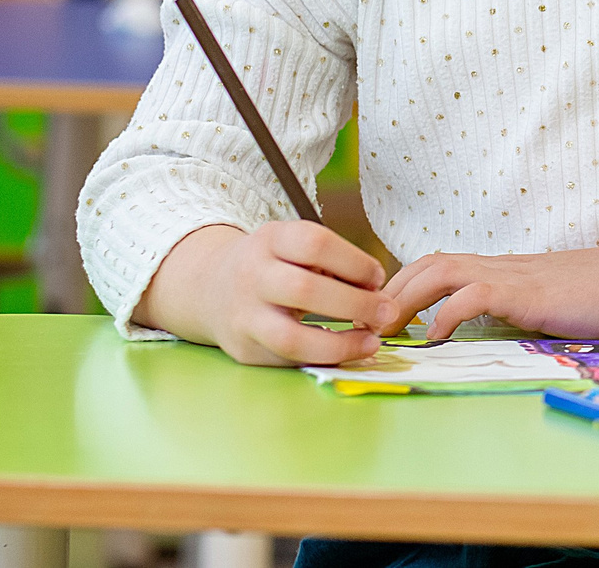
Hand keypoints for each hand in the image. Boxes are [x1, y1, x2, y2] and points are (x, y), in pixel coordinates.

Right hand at [135, 221, 391, 367]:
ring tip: (371, 344)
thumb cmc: (272, 265)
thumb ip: (331, 262)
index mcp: (270, 239)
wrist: (210, 288)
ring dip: (340, 344)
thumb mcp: (292, 245)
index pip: (314, 243)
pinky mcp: (244, 350)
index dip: (354, 262)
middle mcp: (251, 276)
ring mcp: (243, 316)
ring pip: (291, 338)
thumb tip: (378, 296)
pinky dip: (322, 358)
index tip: (378, 278)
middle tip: (387, 314)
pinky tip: (347, 353)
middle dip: (355, 305)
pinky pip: (287, 360)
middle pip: (305, 290)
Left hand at [379, 226, 598, 340]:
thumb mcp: (555, 304)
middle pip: (427, 262)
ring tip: (384, 328)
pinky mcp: (527, 291)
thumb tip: (495, 331)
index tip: (382, 314)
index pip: (441, 265)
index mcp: (506, 270)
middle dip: (389, 290)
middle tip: (365, 323)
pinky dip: (445, 314)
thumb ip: (524, 311)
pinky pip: (473, 294)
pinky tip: (434, 336)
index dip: (405, 285)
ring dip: (403, 298)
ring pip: (439, 270)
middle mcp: (503, 266)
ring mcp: (514, 275)